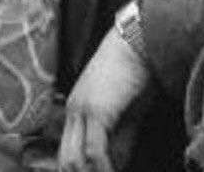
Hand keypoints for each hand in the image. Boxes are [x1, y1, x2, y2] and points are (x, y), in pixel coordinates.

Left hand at [58, 25, 153, 171]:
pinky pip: (93, 151)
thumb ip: (118, 141)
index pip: (66, 153)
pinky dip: (103, 169)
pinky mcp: (96, 111)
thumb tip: (114, 165)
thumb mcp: (124, 115)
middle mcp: (72, 112)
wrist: (138, 44)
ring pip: (74, 159)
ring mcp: (81, 111)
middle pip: (65, 160)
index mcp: (74, 111)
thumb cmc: (136, 76)